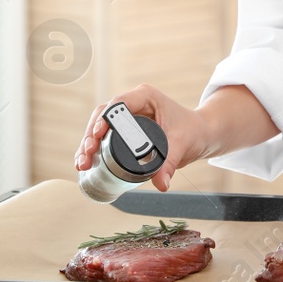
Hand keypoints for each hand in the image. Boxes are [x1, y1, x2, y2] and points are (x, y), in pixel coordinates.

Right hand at [74, 84, 208, 192]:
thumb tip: (161, 184)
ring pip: (99, 126)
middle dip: (91, 134)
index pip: (119, 104)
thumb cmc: (193, 131)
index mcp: (145, 97)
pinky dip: (94, 149)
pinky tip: (84, 163)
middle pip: (103, 115)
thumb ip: (170, 163)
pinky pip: (104, 137)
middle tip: (87, 154)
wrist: (200, 134)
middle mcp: (133, 104)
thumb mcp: (182, 145)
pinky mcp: (124, 130)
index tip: (98, 135)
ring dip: (88, 143)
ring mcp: (127, 116)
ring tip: (82, 163)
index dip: (105, 119)